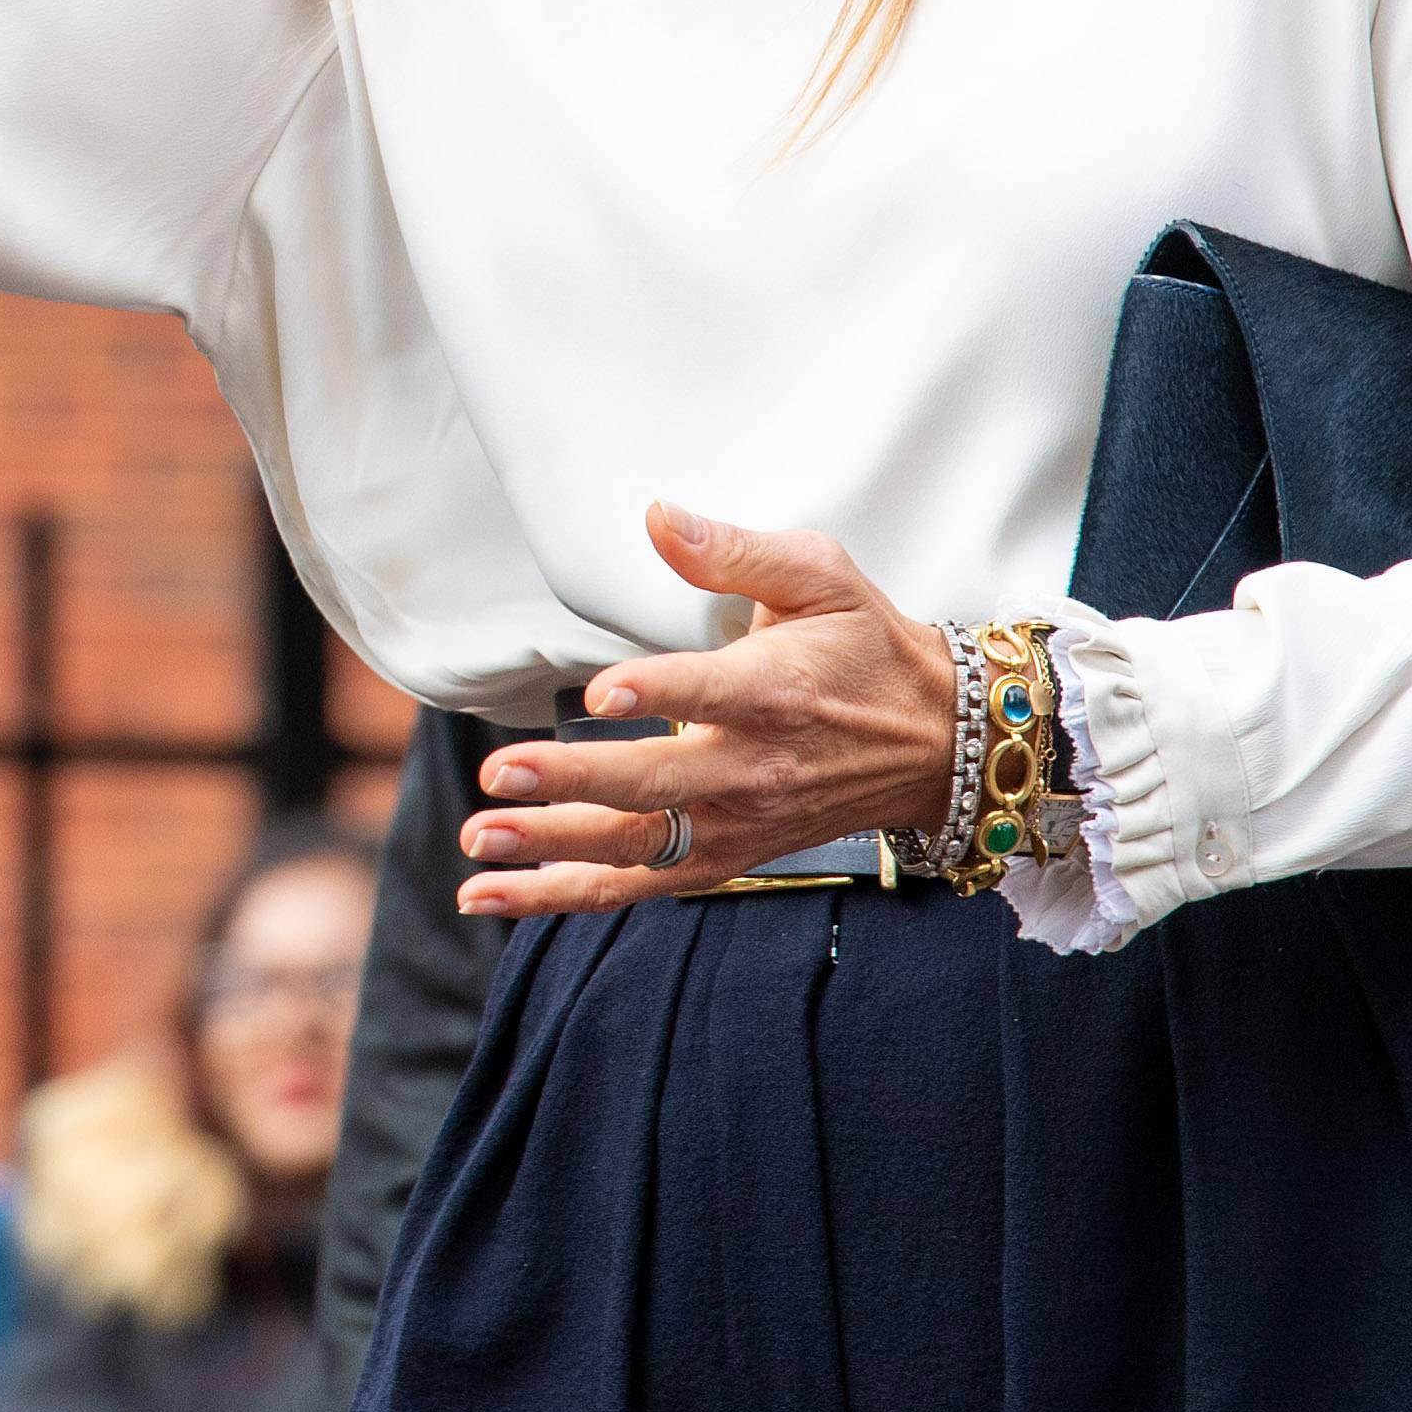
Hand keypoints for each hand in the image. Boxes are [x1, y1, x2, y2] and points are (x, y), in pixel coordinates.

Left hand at [455, 505, 957, 918]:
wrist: (933, 742)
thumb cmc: (865, 646)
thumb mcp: (820, 576)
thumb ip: (735, 550)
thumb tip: (657, 516)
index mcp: (776, 692)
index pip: (710, 694)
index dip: (656, 692)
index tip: (597, 691)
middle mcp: (754, 769)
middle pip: (658, 785)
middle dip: (574, 783)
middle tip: (499, 774)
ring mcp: (738, 823)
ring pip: (638, 849)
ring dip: (552, 853)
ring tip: (478, 842)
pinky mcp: (725, 856)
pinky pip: (641, 884)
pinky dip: (569, 894)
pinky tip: (495, 895)